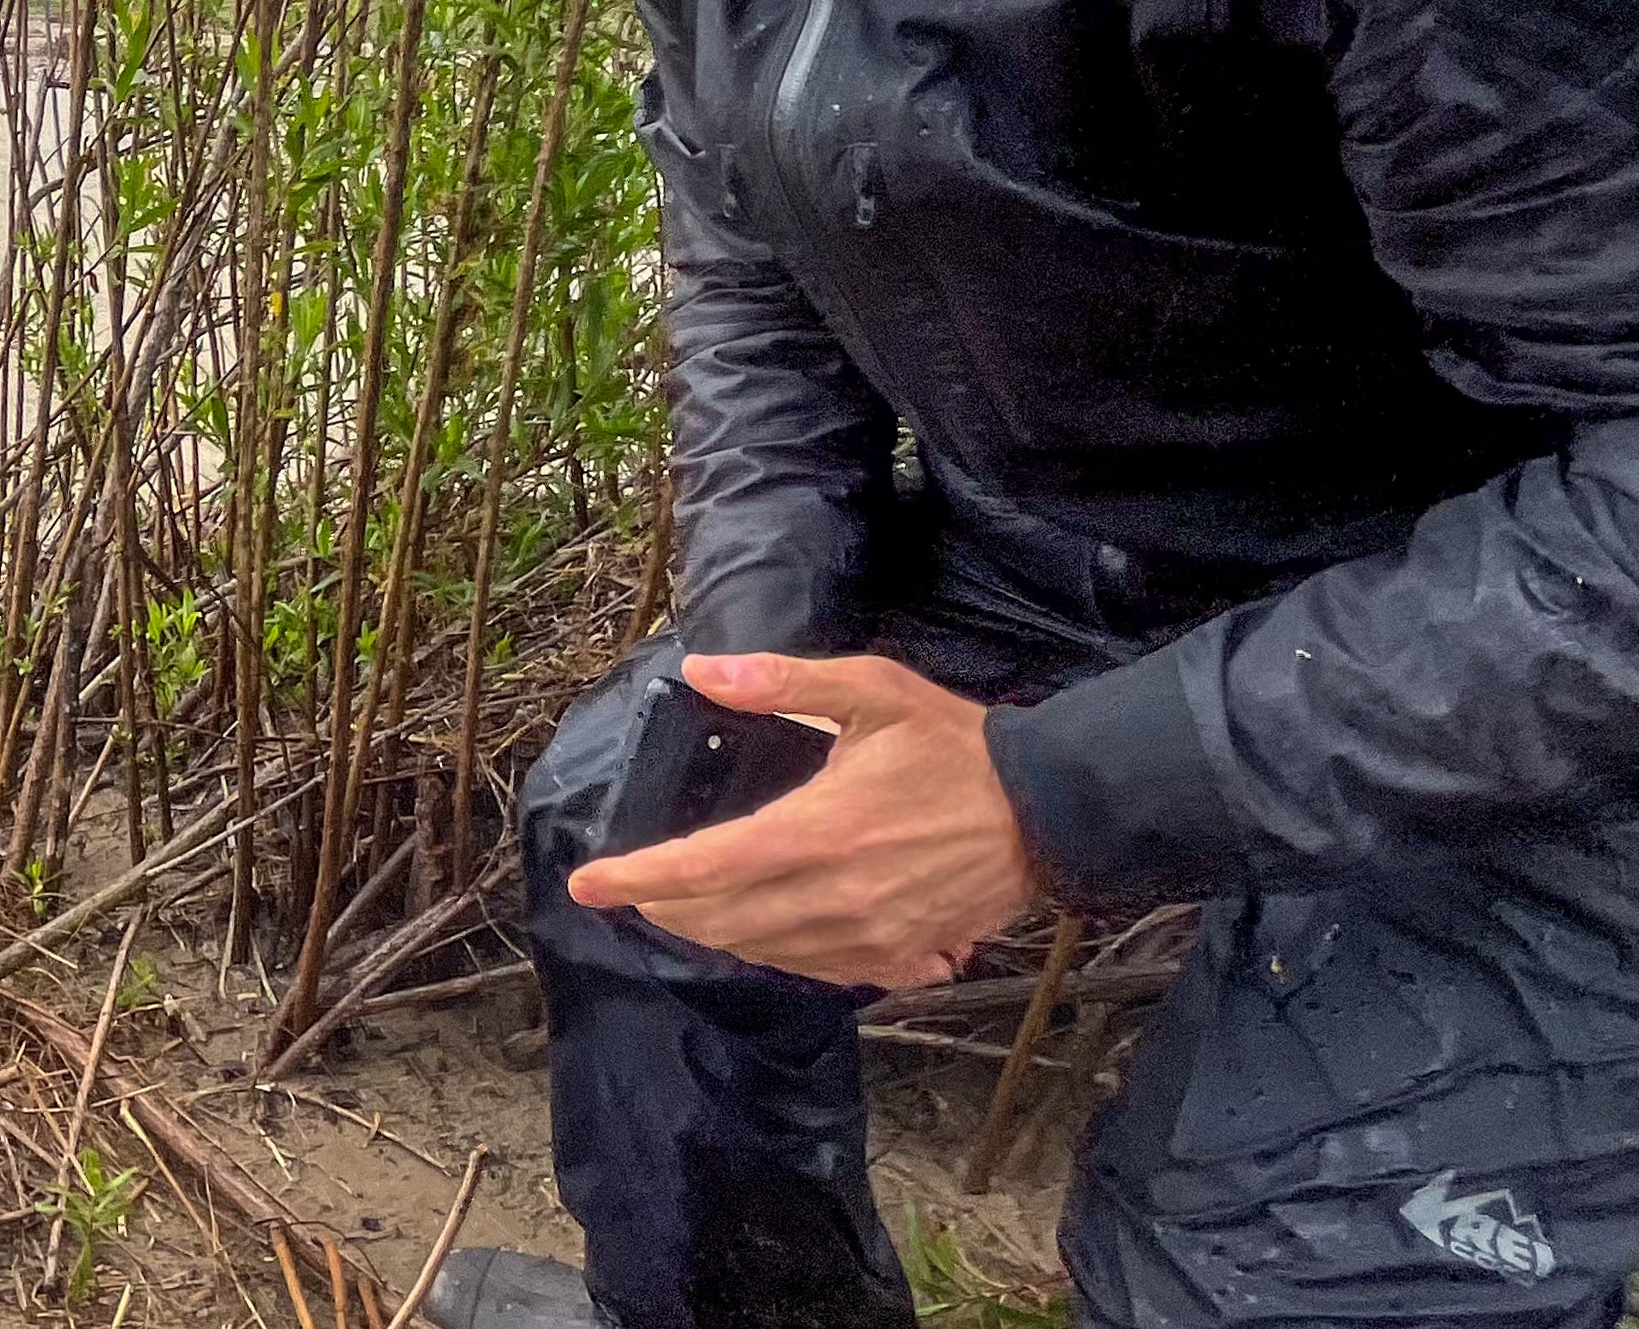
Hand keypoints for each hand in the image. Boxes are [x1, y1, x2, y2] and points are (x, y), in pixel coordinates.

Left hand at [565, 652, 1038, 989]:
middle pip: (724, 920)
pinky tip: (764, 932)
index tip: (589, 883)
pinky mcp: (902, 951)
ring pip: (767, 950)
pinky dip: (780, 954)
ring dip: (718, 933)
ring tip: (687, 909)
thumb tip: (702, 670)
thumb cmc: (955, 744)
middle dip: (669, 909)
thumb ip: (784, 682)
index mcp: (819, 829)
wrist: (1049, 809)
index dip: (640, 877)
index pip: (707, 866)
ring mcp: (871, 932)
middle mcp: (837, 893)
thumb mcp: (872, 691)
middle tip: (636, 890)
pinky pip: (822, 969)